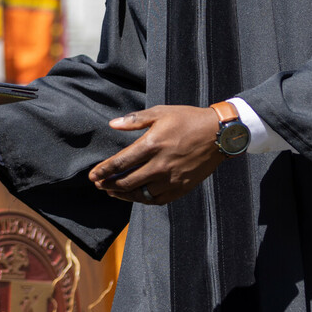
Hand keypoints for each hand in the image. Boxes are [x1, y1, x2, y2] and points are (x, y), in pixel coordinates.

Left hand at [88, 104, 224, 204]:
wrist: (219, 135)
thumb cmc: (187, 119)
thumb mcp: (160, 112)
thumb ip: (135, 120)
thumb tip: (113, 124)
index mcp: (151, 144)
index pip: (120, 163)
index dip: (103, 171)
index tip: (92, 175)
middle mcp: (159, 165)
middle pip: (126, 182)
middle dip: (108, 185)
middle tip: (99, 184)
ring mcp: (171, 179)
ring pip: (140, 194)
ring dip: (122, 194)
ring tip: (112, 191)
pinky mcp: (181, 187)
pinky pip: (157, 199)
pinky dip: (142, 199)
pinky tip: (135, 195)